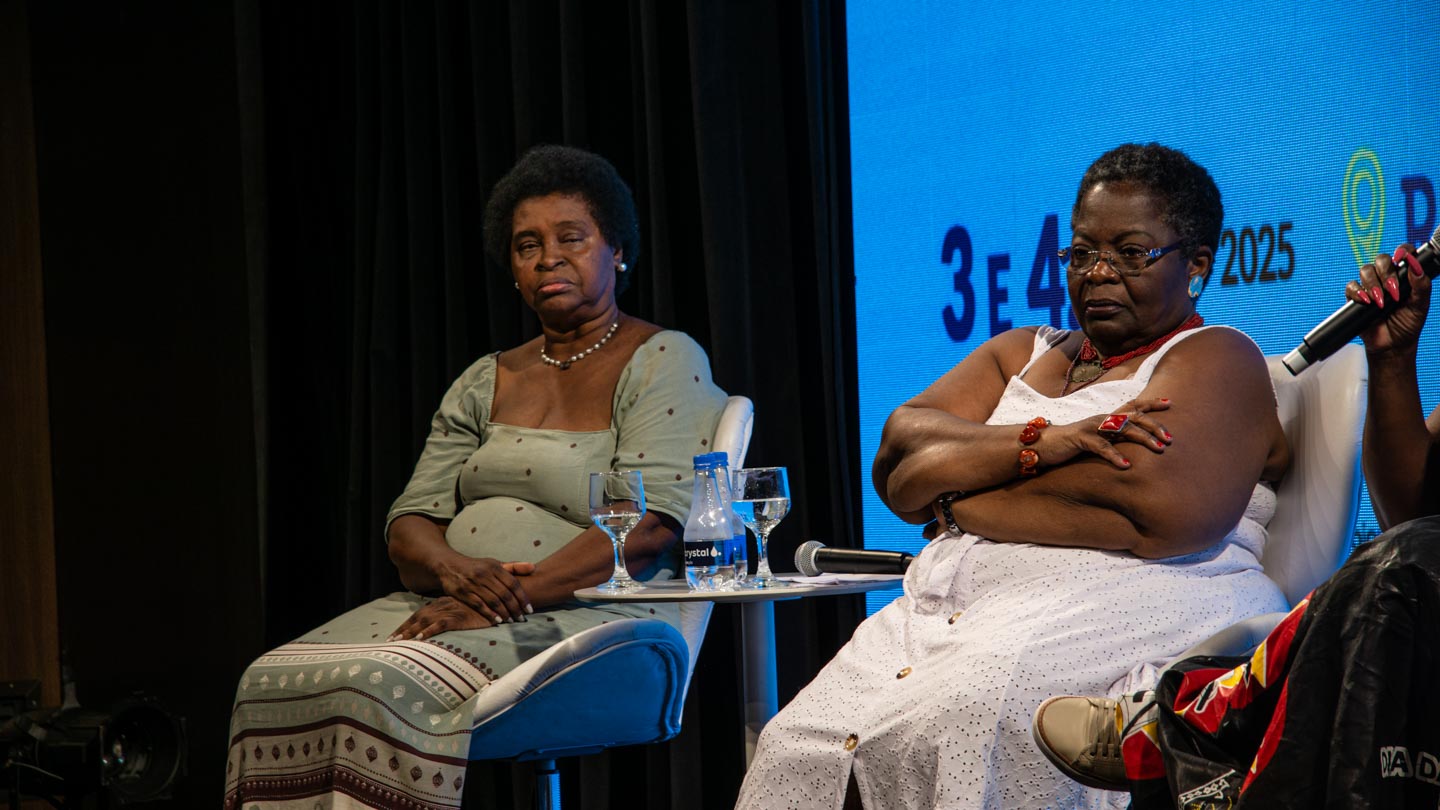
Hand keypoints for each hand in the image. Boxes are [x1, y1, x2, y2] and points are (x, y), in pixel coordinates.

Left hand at [389, 596, 490, 640]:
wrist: (498, 601)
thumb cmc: (482, 608)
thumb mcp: (463, 611)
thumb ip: (452, 616)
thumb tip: (441, 626)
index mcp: (442, 603)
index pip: (420, 614)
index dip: (407, 624)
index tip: (396, 635)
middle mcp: (443, 606)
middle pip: (418, 618)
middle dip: (404, 629)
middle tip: (390, 640)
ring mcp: (450, 611)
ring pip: (425, 622)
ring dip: (410, 632)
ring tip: (399, 642)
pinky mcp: (458, 617)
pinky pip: (440, 625)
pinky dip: (428, 631)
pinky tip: (419, 639)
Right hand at [433, 557, 535, 623]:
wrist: (449, 566)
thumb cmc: (477, 567)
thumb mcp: (494, 563)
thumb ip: (514, 567)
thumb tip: (533, 567)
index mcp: (494, 566)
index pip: (513, 583)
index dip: (523, 597)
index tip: (529, 609)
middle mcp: (484, 574)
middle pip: (505, 594)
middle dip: (515, 608)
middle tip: (522, 618)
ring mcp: (473, 583)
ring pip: (493, 601)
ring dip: (504, 613)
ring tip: (512, 620)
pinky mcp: (463, 592)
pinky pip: (479, 605)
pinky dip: (490, 614)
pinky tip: (498, 620)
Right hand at [1042, 397, 1173, 469]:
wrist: (1044, 445)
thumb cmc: (1072, 444)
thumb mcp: (1097, 438)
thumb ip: (1113, 437)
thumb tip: (1133, 442)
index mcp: (1107, 418)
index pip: (1133, 405)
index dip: (1151, 402)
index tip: (1170, 402)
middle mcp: (1102, 419)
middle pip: (1134, 416)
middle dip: (1155, 425)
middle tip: (1171, 438)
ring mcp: (1092, 427)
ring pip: (1123, 428)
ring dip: (1143, 438)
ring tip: (1159, 448)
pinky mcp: (1081, 438)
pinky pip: (1101, 446)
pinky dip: (1115, 456)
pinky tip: (1126, 465)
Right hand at [1346, 244, 1430, 354]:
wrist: (1392, 345)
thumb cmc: (1408, 324)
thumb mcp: (1421, 305)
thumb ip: (1421, 285)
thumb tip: (1415, 267)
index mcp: (1404, 275)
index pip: (1403, 253)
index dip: (1402, 251)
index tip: (1402, 258)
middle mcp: (1386, 277)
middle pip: (1381, 259)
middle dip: (1386, 273)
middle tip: (1393, 290)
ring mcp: (1370, 286)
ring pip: (1365, 270)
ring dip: (1373, 284)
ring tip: (1381, 302)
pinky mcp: (1355, 297)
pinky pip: (1351, 286)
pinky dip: (1357, 292)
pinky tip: (1366, 302)